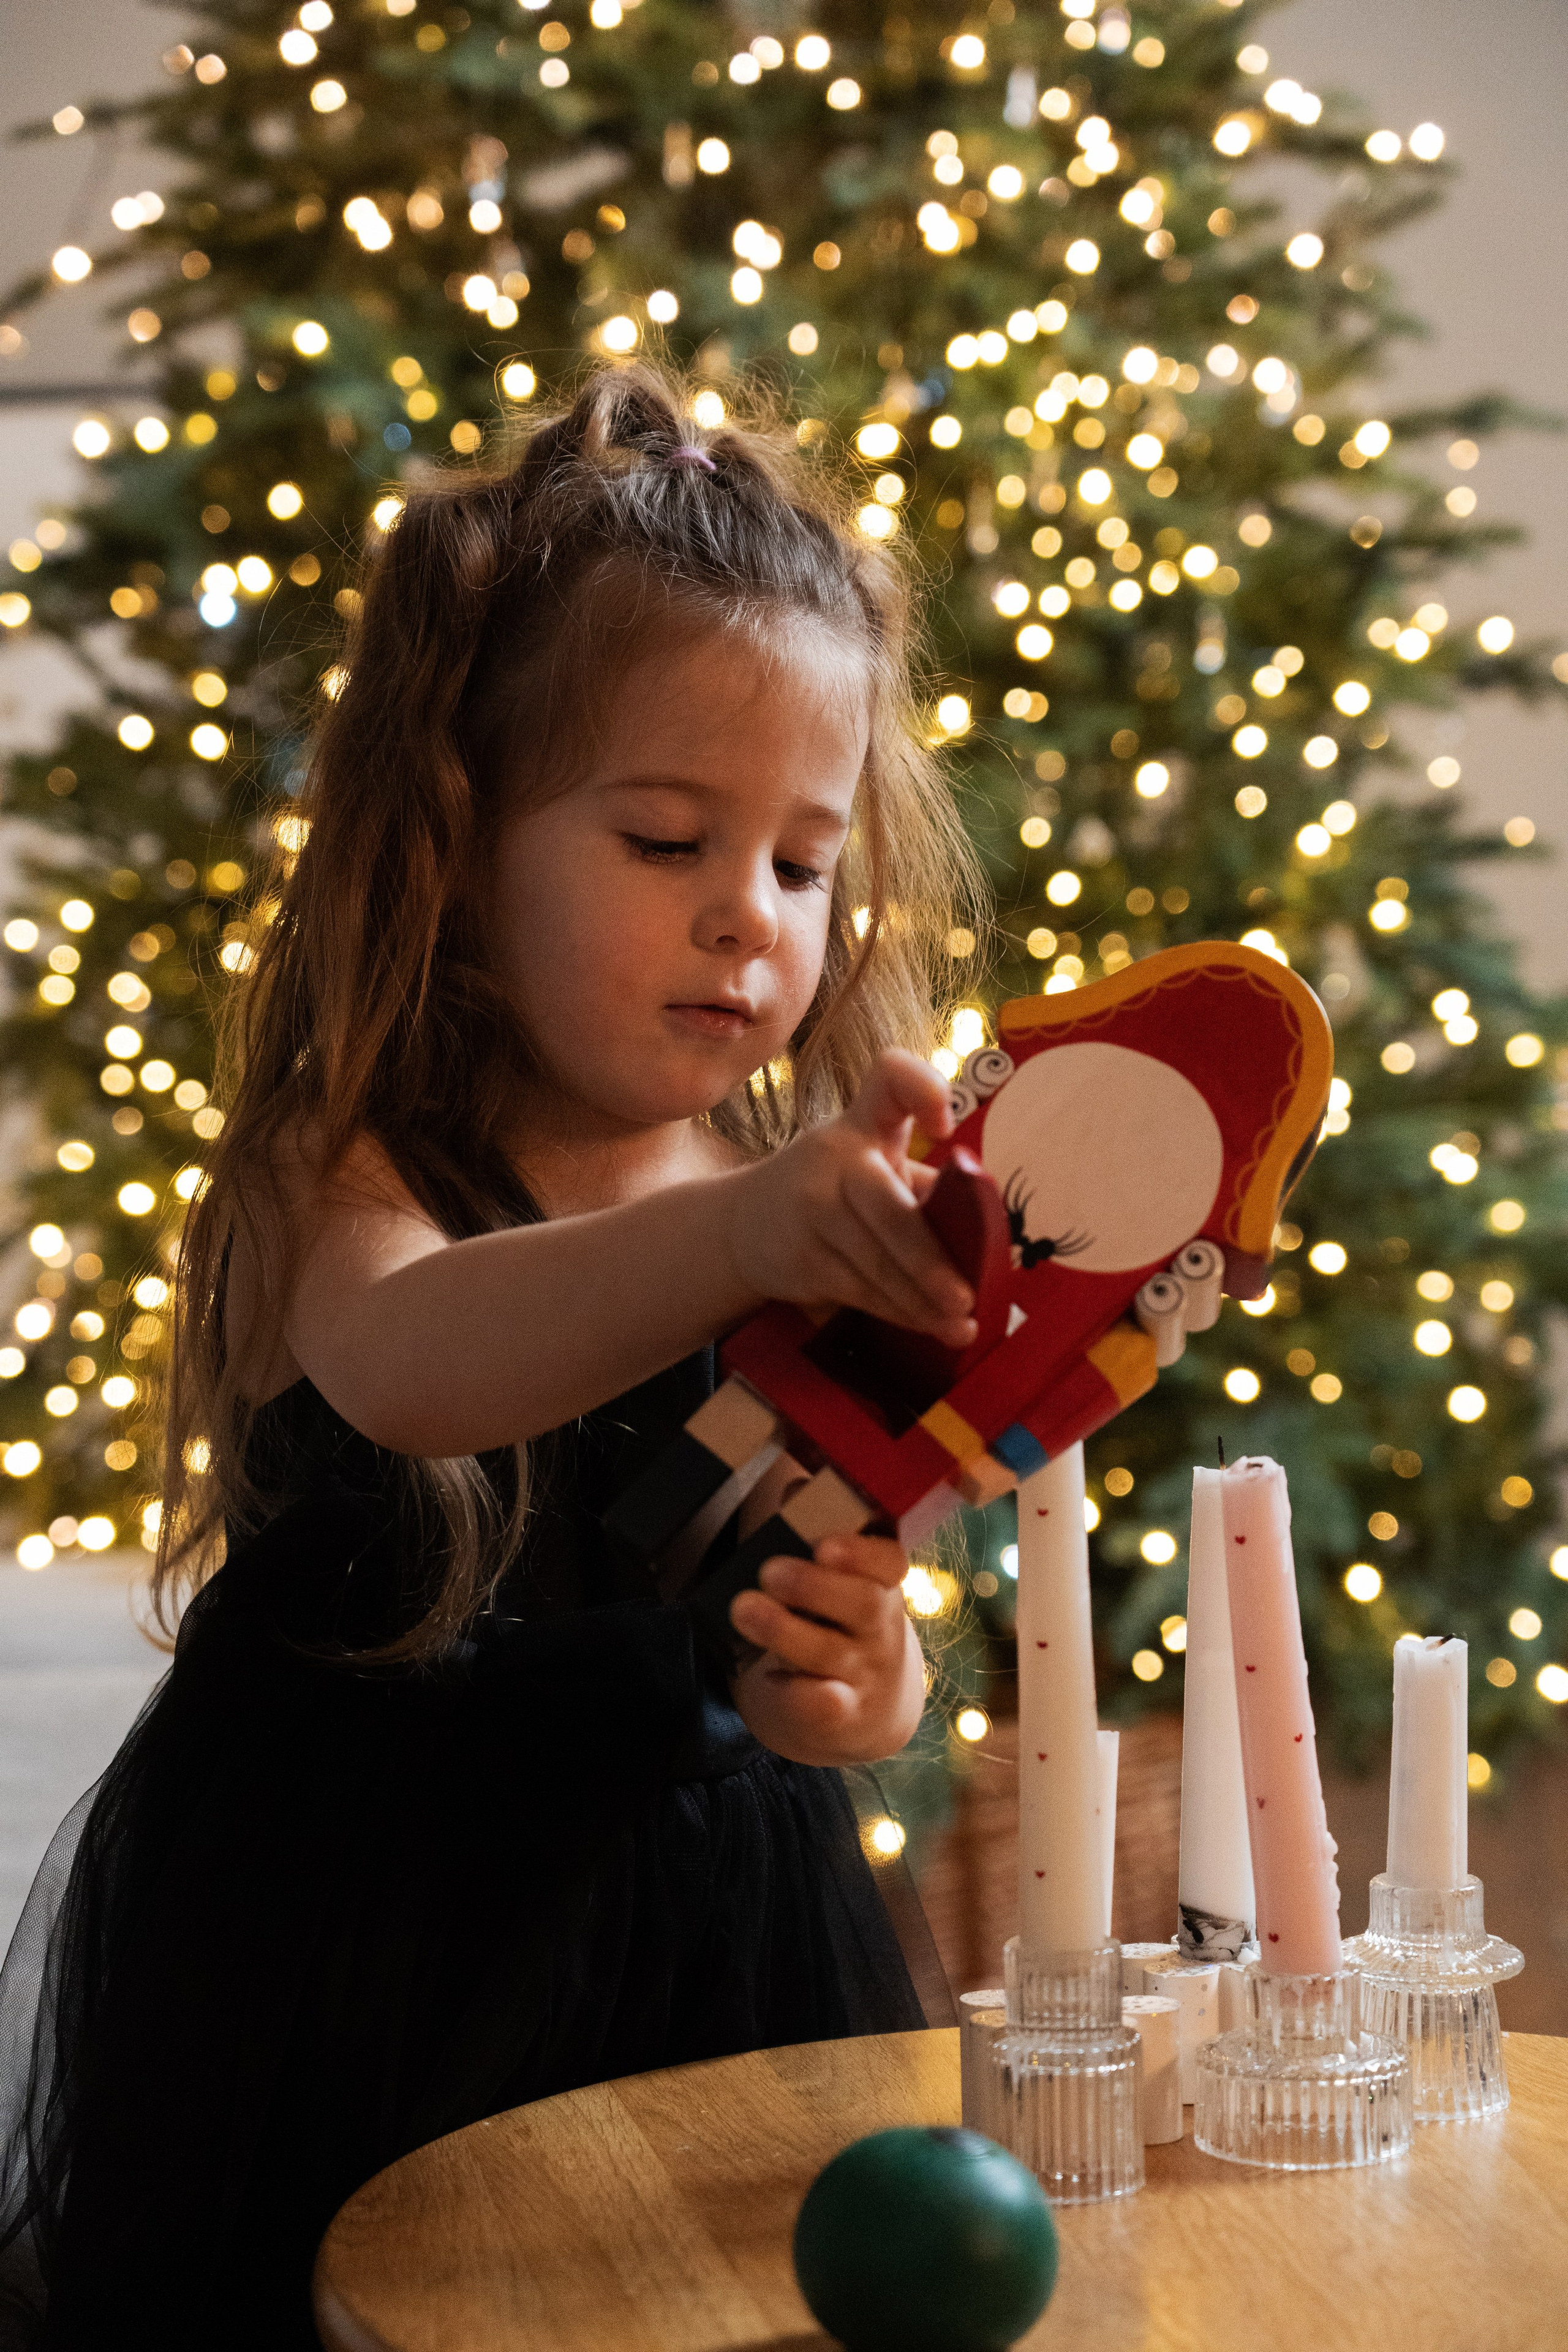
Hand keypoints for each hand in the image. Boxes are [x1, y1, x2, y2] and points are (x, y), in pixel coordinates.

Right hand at [723, 1050, 976, 1346]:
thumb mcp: (872, 1165)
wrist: (745, 1224)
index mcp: (863, 1122)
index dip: (923, 1090)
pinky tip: (929, 1326)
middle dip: (928, 1258)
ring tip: (961, 1327)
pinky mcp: (800, 1259)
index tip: (946, 1129)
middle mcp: (834, 1156)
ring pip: (877, 1264)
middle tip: (966, 1297)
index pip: (889, 1078)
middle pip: (888, 1208)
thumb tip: (989, 1238)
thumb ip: (925, 1186)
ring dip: (923, 1301)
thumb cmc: (837, 1190)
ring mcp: (811, 1209)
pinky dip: (900, 1312)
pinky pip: (861, 1292)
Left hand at [727, 1533, 927, 1766]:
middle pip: (865, 1604)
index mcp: (882, 1586)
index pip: (891, 1564)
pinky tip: (771, 1675)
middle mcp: (881, 1630)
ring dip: (782, 1629)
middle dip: (813, 1585)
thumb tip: (795, 1488)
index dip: (862, 1553)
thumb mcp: (840, 1580)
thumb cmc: (840, 1624)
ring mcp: (862, 1674)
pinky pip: (820, 1703)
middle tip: (769, 1572)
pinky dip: (793, 1690)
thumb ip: (815, 1530)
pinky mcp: (839, 1714)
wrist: (869, 1709)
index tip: (823, 1545)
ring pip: (830, 1651)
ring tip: (744, 1608)